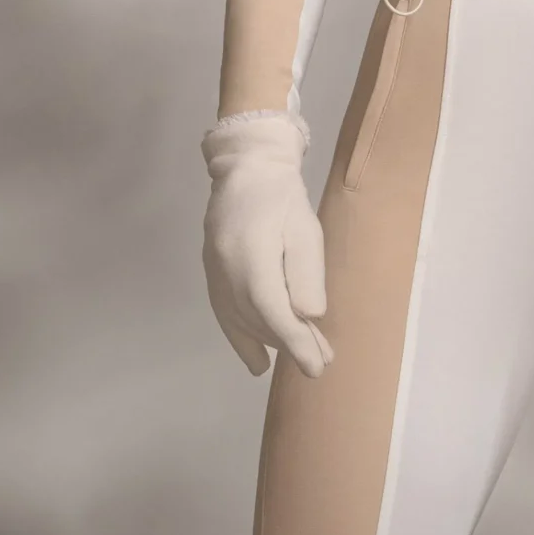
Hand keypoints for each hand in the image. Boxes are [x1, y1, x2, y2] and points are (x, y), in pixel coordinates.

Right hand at [200, 111, 332, 378]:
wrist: (246, 169)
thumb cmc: (284, 197)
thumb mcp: (306, 230)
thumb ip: (306, 273)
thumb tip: (308, 316)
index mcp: (251, 254)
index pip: (273, 310)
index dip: (295, 342)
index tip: (316, 366)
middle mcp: (226, 270)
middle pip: (258, 320)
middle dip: (291, 346)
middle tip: (322, 363)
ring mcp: (214, 273)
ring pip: (242, 321)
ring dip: (272, 343)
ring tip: (303, 356)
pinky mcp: (211, 274)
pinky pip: (225, 315)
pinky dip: (242, 340)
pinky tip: (258, 363)